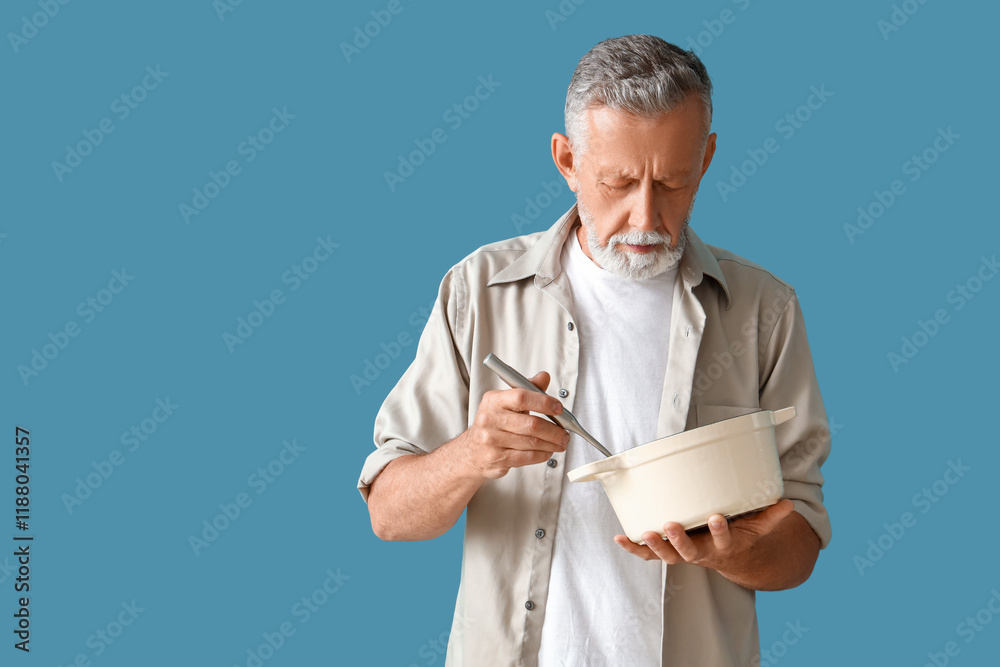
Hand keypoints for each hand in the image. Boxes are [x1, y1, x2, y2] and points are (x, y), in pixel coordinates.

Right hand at [457, 371, 568, 479]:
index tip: (559, 408)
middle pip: (531, 424)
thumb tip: (544, 376)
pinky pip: (527, 457)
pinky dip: (543, 455)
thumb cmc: (494, 424)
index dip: (544, 402)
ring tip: (560, 442)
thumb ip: (527, 389)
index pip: (521, 397)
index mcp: (494, 400)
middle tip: (565, 433)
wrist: (472, 450)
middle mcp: (490, 419)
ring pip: (532, 443)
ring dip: (552, 444)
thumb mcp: (506, 402)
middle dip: (554, 430)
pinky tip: (548, 451)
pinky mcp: (497, 458)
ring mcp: (492, 440)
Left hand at [613, 499, 794, 572]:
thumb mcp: (758, 528)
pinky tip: (620, 538)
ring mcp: (683, 554)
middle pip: (689, 552)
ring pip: (667, 555)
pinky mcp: (668, 552)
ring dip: (655, 545)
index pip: (723, 540)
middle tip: (671, 525)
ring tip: (645, 532)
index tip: (717, 517)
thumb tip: (788, 503)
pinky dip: (634, 548)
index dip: (720, 531)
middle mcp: (702, 553)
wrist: (729, 558)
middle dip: (679, 540)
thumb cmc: (740, 535)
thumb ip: (770, 515)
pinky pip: (648, 554)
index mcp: (724, 546)